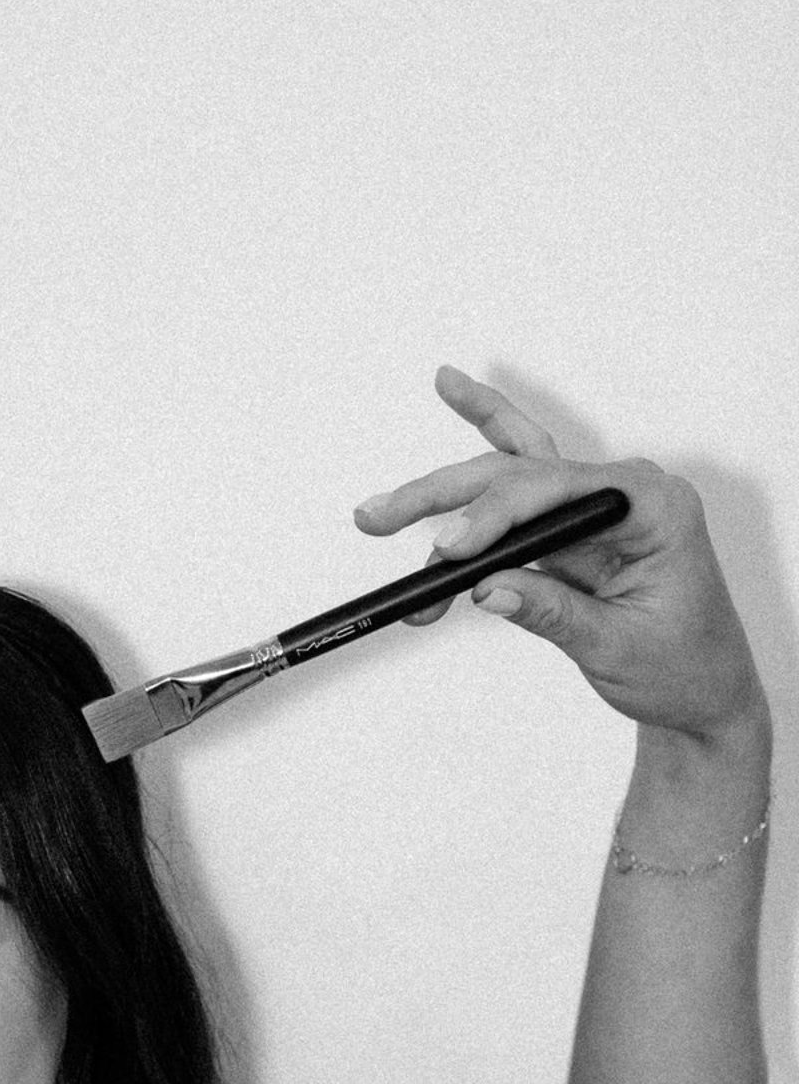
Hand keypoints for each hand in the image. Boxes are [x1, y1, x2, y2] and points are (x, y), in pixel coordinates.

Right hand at [355, 368, 765, 746]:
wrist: (703, 690)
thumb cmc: (681, 666)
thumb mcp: (615, 646)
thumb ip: (553, 613)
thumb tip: (485, 589)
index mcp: (654, 508)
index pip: (558, 491)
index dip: (494, 515)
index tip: (449, 551)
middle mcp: (626, 491)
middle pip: (522, 474)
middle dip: (447, 499)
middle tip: (380, 518)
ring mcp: (598, 503)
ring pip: (511, 473)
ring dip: (445, 492)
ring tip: (381, 511)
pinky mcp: (575, 524)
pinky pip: (524, 482)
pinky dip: (485, 450)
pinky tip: (454, 392)